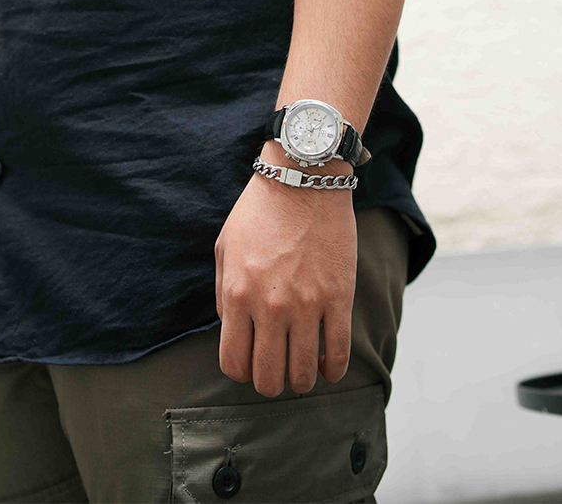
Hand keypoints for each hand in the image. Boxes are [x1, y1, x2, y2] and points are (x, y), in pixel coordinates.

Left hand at [214, 163, 356, 396]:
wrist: (303, 178)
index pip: (234, 363)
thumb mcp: (225, 247)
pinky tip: (329, 367)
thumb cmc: (260, 210)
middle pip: (268, 377)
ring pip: (303, 373)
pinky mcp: (339, 297)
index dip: (241, 372)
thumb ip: (223, 292)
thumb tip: (231, 330)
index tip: (250, 364)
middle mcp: (270, 306)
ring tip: (303, 371)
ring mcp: (307, 304)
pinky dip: (333, 370)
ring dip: (301, 381)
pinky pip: (338, 353)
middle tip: (276, 371)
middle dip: (270, 383)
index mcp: (237, 294)